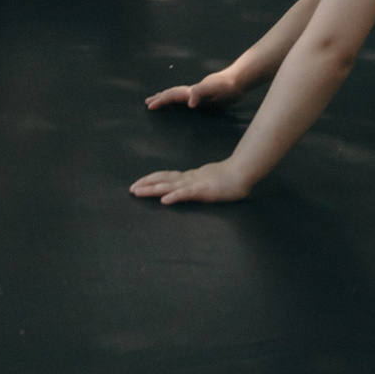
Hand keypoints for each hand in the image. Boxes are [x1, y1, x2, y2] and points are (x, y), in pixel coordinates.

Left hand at [129, 161, 253, 204]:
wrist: (243, 172)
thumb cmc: (230, 178)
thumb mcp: (210, 180)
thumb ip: (199, 184)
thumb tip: (190, 188)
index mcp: (191, 177)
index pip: (167, 176)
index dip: (152, 178)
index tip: (138, 183)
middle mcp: (189, 178)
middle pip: (164, 179)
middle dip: (146, 184)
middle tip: (131, 189)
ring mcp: (195, 184)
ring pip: (170, 185)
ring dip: (153, 189)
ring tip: (139, 192)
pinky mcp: (203, 191)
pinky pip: (186, 194)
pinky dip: (174, 196)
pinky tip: (164, 200)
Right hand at [145, 67, 246, 110]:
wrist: (239, 80)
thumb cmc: (227, 85)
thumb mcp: (214, 89)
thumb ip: (201, 93)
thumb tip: (189, 104)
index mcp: (192, 91)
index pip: (172, 95)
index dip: (161, 100)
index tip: (149, 106)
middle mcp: (193, 92)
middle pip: (172, 93)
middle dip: (160, 98)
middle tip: (147, 103)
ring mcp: (199, 94)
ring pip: (179, 95)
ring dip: (168, 98)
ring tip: (160, 100)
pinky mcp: (206, 97)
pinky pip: (188, 100)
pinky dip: (181, 101)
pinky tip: (183, 104)